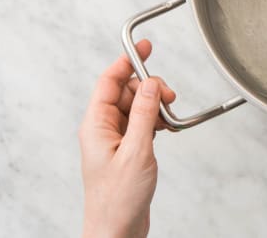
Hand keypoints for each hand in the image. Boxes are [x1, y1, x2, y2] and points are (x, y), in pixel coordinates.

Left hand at [79, 40, 175, 237]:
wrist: (117, 230)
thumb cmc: (118, 198)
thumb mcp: (136, 150)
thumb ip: (143, 113)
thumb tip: (150, 83)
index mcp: (96, 125)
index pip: (109, 81)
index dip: (127, 60)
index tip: (145, 46)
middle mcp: (103, 128)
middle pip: (127, 91)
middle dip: (150, 89)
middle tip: (169, 97)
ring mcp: (116, 139)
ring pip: (137, 106)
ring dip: (155, 107)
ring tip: (169, 120)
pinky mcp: (128, 149)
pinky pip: (142, 123)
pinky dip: (156, 121)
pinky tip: (166, 129)